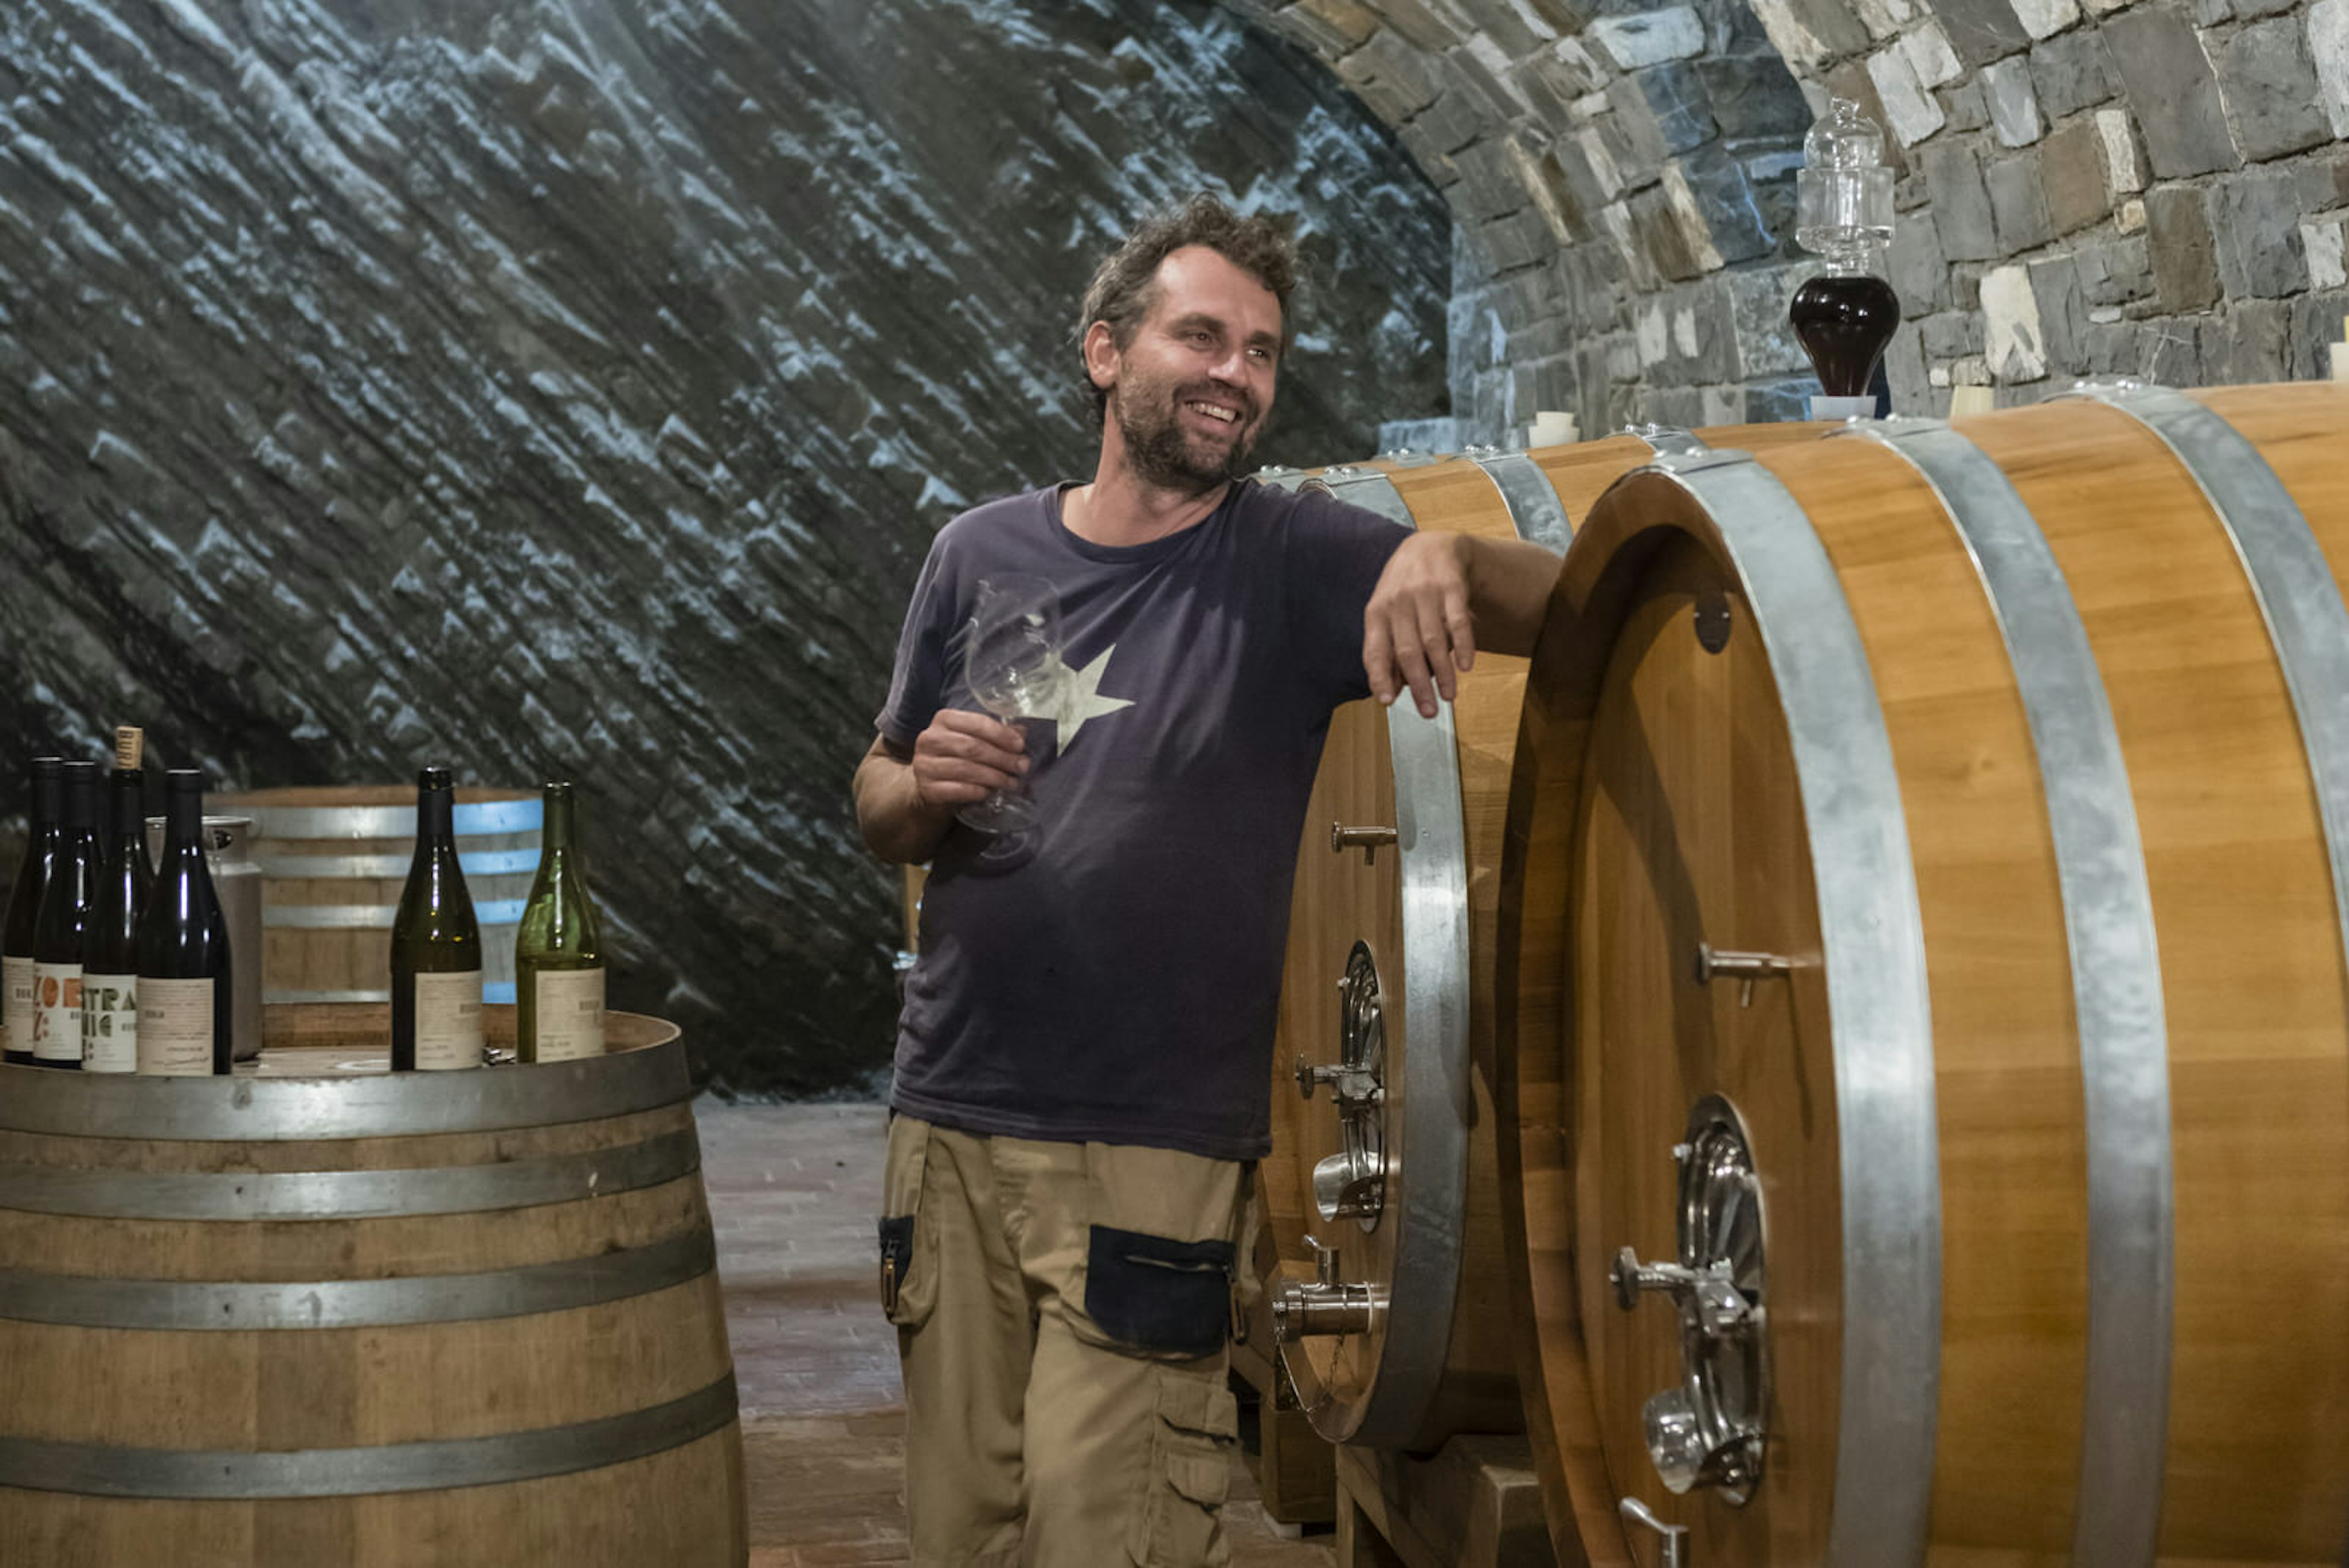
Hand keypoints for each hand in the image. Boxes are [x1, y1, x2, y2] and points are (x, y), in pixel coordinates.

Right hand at [911, 710, 1029, 811]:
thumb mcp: (975, 740)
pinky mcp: (927, 788)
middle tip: (1021, 767)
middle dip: (1001, 758)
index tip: (1020, 746)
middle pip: (972, 746)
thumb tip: (1021, 733)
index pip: (976, 722)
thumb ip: (996, 735)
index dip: (1001, 734)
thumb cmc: (957, 758)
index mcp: (944, 720)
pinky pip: (957, 790)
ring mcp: (925, 764)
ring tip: (1012, 782)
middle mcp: (930, 739)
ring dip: (994, 777)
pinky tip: (990, 792)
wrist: (931, 786)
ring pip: (965, 769)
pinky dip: (977, 791)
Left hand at [1363, 532, 1472, 718]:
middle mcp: (1398, 602)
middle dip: (1419, 686)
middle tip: (1429, 712)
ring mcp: (1425, 593)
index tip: (1388, 703)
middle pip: (1407, 652)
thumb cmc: (1404, 590)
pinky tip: (1466, 666)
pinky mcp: (1451, 586)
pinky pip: (1458, 621)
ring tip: (1449, 696)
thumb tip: (1390, 693)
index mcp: (1377, 612)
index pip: (1375, 651)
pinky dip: (1463, 645)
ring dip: (1443, 673)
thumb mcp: (1387, 614)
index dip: (1380, 678)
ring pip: (1434, 641)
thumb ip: (1387, 651)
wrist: (1431, 546)